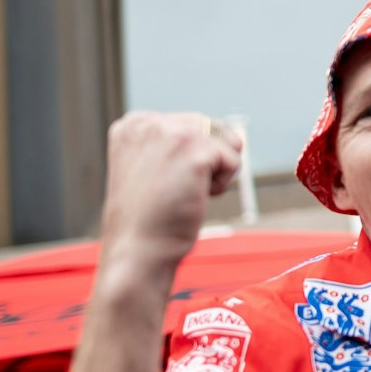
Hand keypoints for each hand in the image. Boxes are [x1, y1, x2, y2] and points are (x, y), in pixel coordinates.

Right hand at [98, 112, 242, 277]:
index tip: (161, 182)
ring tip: (184, 192)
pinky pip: (234, 160)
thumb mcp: (153, 167)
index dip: (188, 158)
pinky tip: (194, 197)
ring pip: (225, 142)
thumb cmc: (148, 218)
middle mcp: (150, 121)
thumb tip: (237, 137)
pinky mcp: (194, 149)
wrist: (137, 250)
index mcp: (134, 124)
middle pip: (211, 128)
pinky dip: (222, 184)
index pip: (189, 123)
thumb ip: (178, 145)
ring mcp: (172, 132)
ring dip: (216, 171)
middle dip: (206, 162)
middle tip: (174, 190)